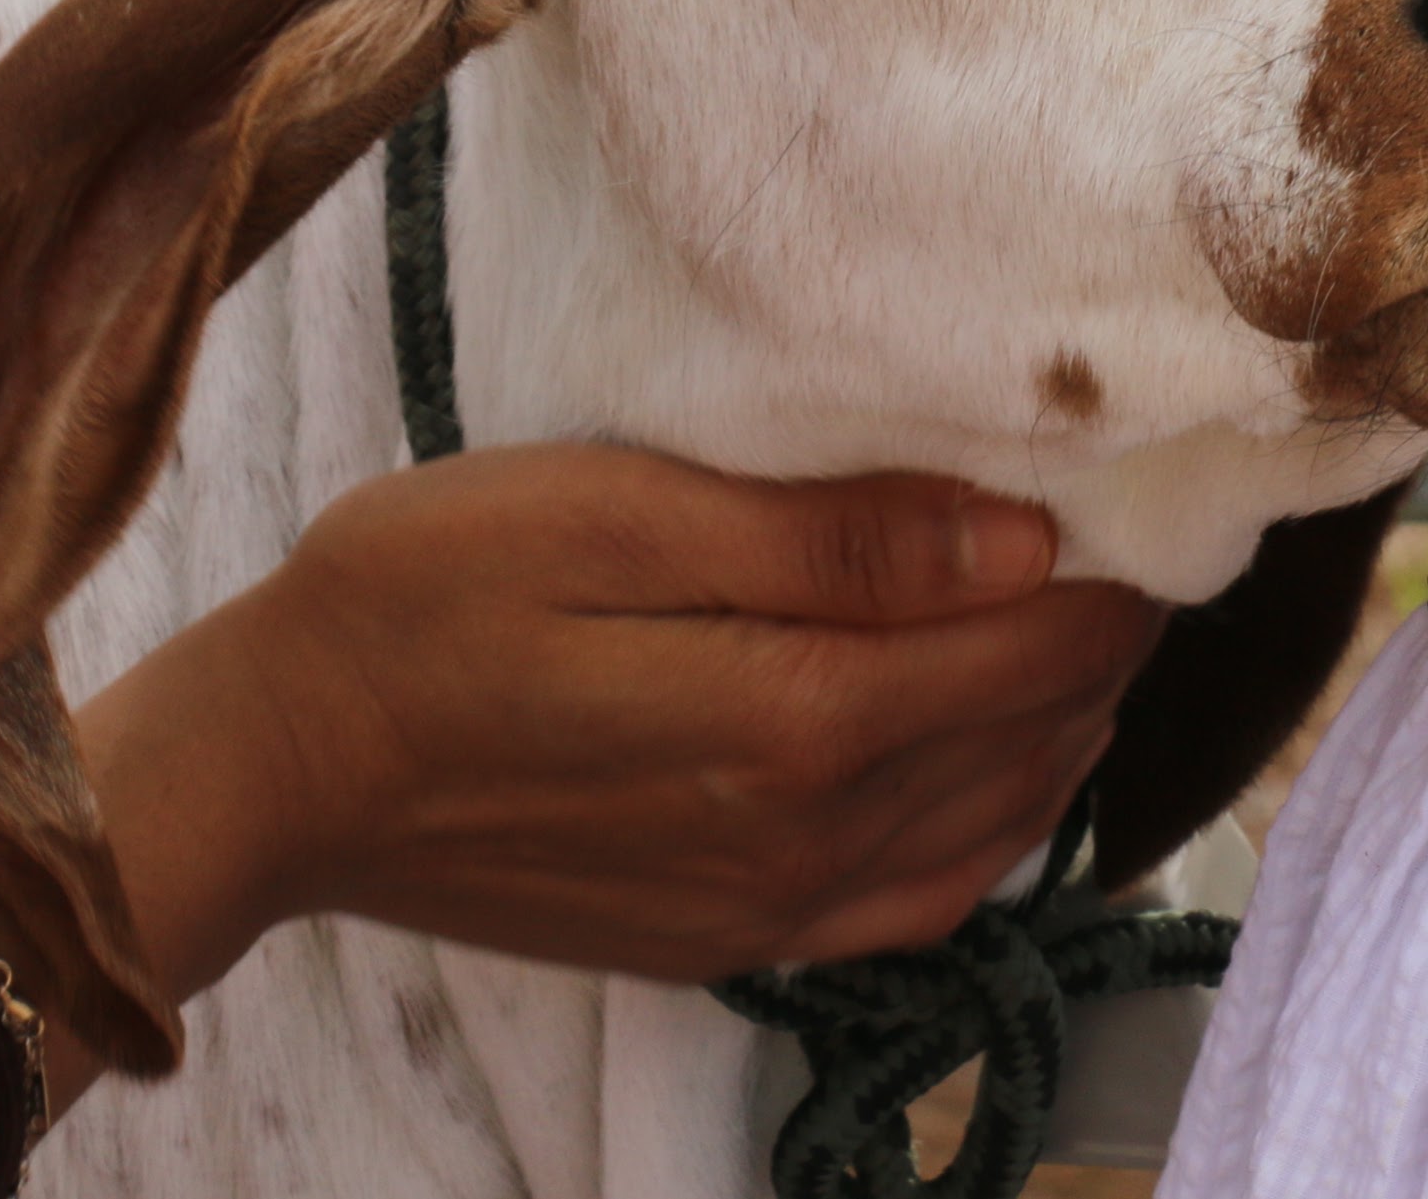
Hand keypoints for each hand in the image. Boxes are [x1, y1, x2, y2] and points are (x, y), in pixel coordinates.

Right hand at [84, 445, 1167, 993]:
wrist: (281, 765)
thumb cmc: (420, 595)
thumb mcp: (610, 509)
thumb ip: (823, 537)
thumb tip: (1017, 544)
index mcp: (791, 713)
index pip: (1033, 645)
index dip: (1114, 572)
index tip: (1146, 488)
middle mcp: (807, 834)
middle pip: (1033, 736)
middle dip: (1103, 641)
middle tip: (1129, 539)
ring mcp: (769, 904)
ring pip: (996, 826)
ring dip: (1061, 729)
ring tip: (1078, 630)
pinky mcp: (727, 940)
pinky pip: (919, 904)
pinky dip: (990, 830)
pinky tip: (991, 764)